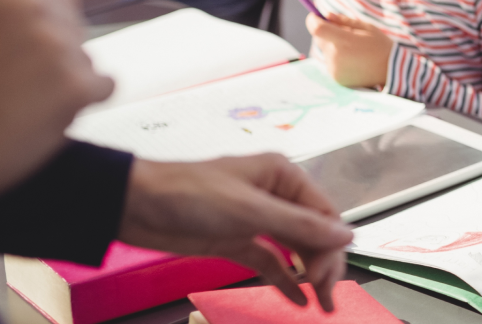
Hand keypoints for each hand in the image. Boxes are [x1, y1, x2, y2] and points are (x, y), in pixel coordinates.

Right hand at [0, 0, 107, 211]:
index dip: (28, 20)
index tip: (1, 46)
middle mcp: (35, 8)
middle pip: (70, 20)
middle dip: (49, 46)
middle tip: (8, 77)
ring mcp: (59, 46)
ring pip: (85, 54)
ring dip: (64, 75)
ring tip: (19, 97)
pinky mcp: (79, 84)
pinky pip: (104, 84)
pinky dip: (83, 99)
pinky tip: (43, 111)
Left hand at [121, 155, 351, 311]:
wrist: (133, 205)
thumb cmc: (190, 195)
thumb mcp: (251, 210)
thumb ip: (301, 226)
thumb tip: (347, 236)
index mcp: (284, 176)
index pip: (324, 215)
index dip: (331, 248)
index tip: (326, 277)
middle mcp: (275, 196)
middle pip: (313, 234)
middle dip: (323, 265)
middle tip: (326, 297)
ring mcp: (256, 219)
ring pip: (295, 249)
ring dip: (309, 275)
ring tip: (321, 304)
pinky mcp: (237, 240)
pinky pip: (271, 261)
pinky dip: (285, 280)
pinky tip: (298, 299)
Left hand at [307, 13, 393, 88]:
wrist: (390, 71)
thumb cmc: (380, 46)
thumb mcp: (366, 27)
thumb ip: (344, 21)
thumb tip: (326, 15)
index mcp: (344, 41)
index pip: (316, 29)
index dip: (312, 20)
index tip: (315, 16)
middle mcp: (335, 56)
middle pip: (319, 39)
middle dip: (326, 33)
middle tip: (343, 32)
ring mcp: (334, 69)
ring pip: (325, 51)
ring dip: (333, 46)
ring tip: (353, 50)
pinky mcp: (335, 78)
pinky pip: (330, 63)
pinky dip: (337, 59)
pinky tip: (353, 60)